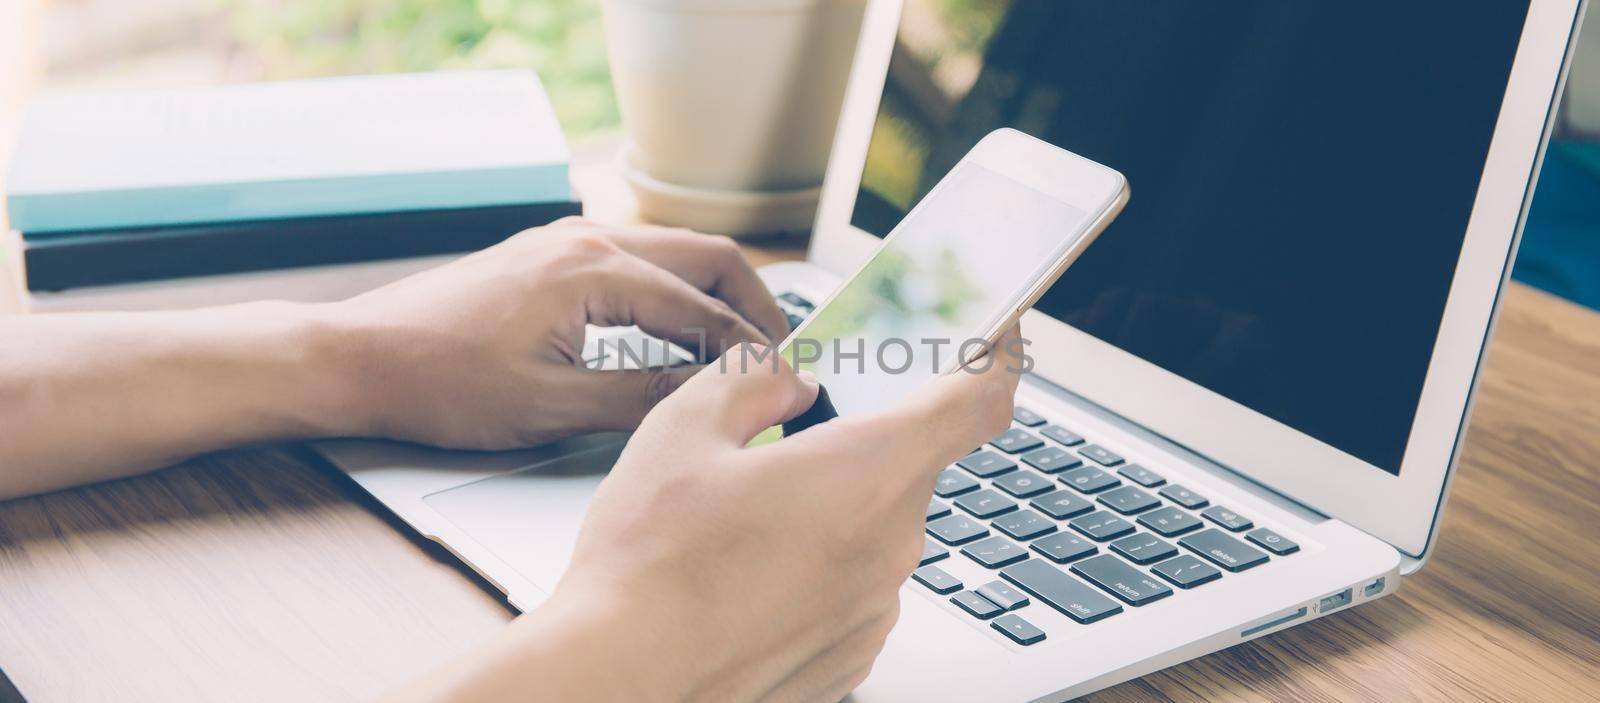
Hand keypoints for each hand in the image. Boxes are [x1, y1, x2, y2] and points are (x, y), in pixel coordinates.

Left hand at [326, 217, 790, 449]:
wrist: (358, 357)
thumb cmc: (440, 382)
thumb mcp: (551, 406)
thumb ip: (642, 397)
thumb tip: (710, 396)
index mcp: (593, 271)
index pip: (703, 309)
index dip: (751, 350)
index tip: (786, 380)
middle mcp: (587, 240)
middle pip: (706, 256)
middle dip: (753, 303)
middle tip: (783, 353)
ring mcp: (566, 241)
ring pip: (673, 252)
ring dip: (716, 293)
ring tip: (742, 345)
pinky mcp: (549, 256)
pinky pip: (638, 260)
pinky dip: (676, 289)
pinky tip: (680, 330)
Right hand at [485, 329, 1022, 701]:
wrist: (620, 680)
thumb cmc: (648, 567)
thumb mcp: (683, 429)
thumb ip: (753, 381)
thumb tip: (790, 378)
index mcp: (866, 472)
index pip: (977, 400)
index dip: (995, 356)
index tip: (992, 335)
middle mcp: (890, 543)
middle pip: (910, 464)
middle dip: (861, 442)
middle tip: (790, 440)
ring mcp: (874, 606)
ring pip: (875, 527)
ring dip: (831, 509)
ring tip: (743, 522)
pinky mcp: (851, 652)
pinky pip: (852, 585)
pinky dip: (816, 567)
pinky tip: (746, 574)